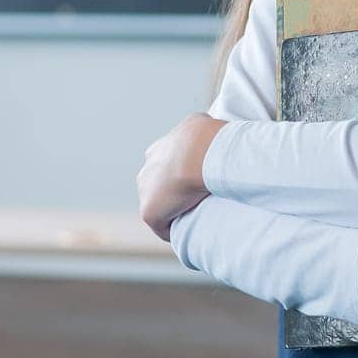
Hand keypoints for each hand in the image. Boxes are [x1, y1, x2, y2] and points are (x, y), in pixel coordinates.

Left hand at [137, 112, 225, 240]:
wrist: (198, 153)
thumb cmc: (206, 139)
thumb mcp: (202, 124)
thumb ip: (199, 130)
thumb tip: (211, 134)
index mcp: (157, 151)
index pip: (165, 168)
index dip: (180, 177)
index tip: (197, 184)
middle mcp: (147, 171)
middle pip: (158, 189)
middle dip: (174, 196)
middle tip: (199, 203)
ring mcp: (145, 192)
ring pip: (159, 207)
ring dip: (174, 213)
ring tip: (197, 220)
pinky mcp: (149, 212)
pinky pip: (161, 227)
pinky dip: (174, 231)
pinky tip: (190, 233)